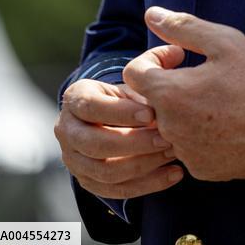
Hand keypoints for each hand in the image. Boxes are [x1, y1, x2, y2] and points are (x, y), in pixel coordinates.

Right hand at [55, 78, 183, 199]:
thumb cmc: (127, 96)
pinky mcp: (88, 182)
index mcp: (76, 97)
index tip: (152, 114)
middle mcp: (67, 130)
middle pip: (95, 143)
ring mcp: (74, 160)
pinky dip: (147, 185)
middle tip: (167, 138)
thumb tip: (178, 53)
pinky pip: (116, 191)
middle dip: (134, 143)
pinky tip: (174, 174)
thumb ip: (153, 66)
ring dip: (143, 164)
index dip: (121, 112)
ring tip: (172, 154)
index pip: (91, 107)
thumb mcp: (133, 79)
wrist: (112, 120)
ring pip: (105, 171)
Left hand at [123, 7, 244, 181]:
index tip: (179, 57)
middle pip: (148, 101)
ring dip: (181, 111)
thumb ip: (182, 26)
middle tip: (199, 75)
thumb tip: (152, 14)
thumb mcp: (222, 41)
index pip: (133, 73)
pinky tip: (224, 122)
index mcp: (168, 93)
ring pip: (168, 127)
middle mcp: (168, 128)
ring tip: (213, 98)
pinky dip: (198, 134)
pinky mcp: (202, 169)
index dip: (153, 59)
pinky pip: (187, 148)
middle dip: (166, 85)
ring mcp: (184, 152)